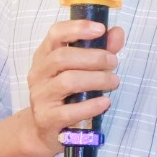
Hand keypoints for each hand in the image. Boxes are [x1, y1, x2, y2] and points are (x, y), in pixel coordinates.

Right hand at [26, 19, 124, 152]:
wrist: (44, 128)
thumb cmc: (66, 93)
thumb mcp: (81, 68)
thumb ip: (100, 49)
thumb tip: (117, 33)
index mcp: (45, 54)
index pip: (56, 33)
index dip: (78, 28)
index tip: (100, 29)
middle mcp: (39, 72)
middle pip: (63, 57)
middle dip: (94, 57)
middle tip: (114, 62)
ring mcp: (40, 95)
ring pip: (67, 81)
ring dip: (96, 80)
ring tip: (114, 82)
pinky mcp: (46, 118)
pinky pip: (69, 111)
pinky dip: (91, 106)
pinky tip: (105, 102)